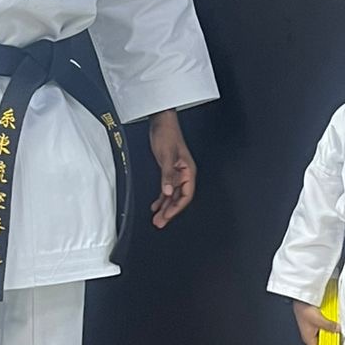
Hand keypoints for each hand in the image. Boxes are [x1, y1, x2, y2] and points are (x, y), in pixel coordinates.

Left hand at [149, 110, 196, 227]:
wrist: (161, 122)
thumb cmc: (167, 134)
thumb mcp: (166, 156)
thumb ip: (167, 176)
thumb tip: (168, 193)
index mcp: (189, 171)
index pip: (186, 195)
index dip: (177, 207)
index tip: (167, 216)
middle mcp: (184, 174)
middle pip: (179, 198)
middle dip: (169, 211)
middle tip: (159, 222)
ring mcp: (177, 173)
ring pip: (172, 195)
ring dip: (165, 207)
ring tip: (157, 219)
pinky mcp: (168, 171)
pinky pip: (167, 189)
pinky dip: (161, 198)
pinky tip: (155, 205)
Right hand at [294, 300, 338, 344]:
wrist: (301, 299)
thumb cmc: (304, 310)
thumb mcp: (319, 320)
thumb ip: (329, 326)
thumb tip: (337, 329)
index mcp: (308, 338)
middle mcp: (309, 335)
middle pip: (321, 343)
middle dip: (329, 343)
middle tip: (338, 342)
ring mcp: (311, 328)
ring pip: (322, 335)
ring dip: (329, 333)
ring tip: (337, 332)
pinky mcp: (313, 322)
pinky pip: (322, 328)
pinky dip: (327, 327)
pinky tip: (333, 324)